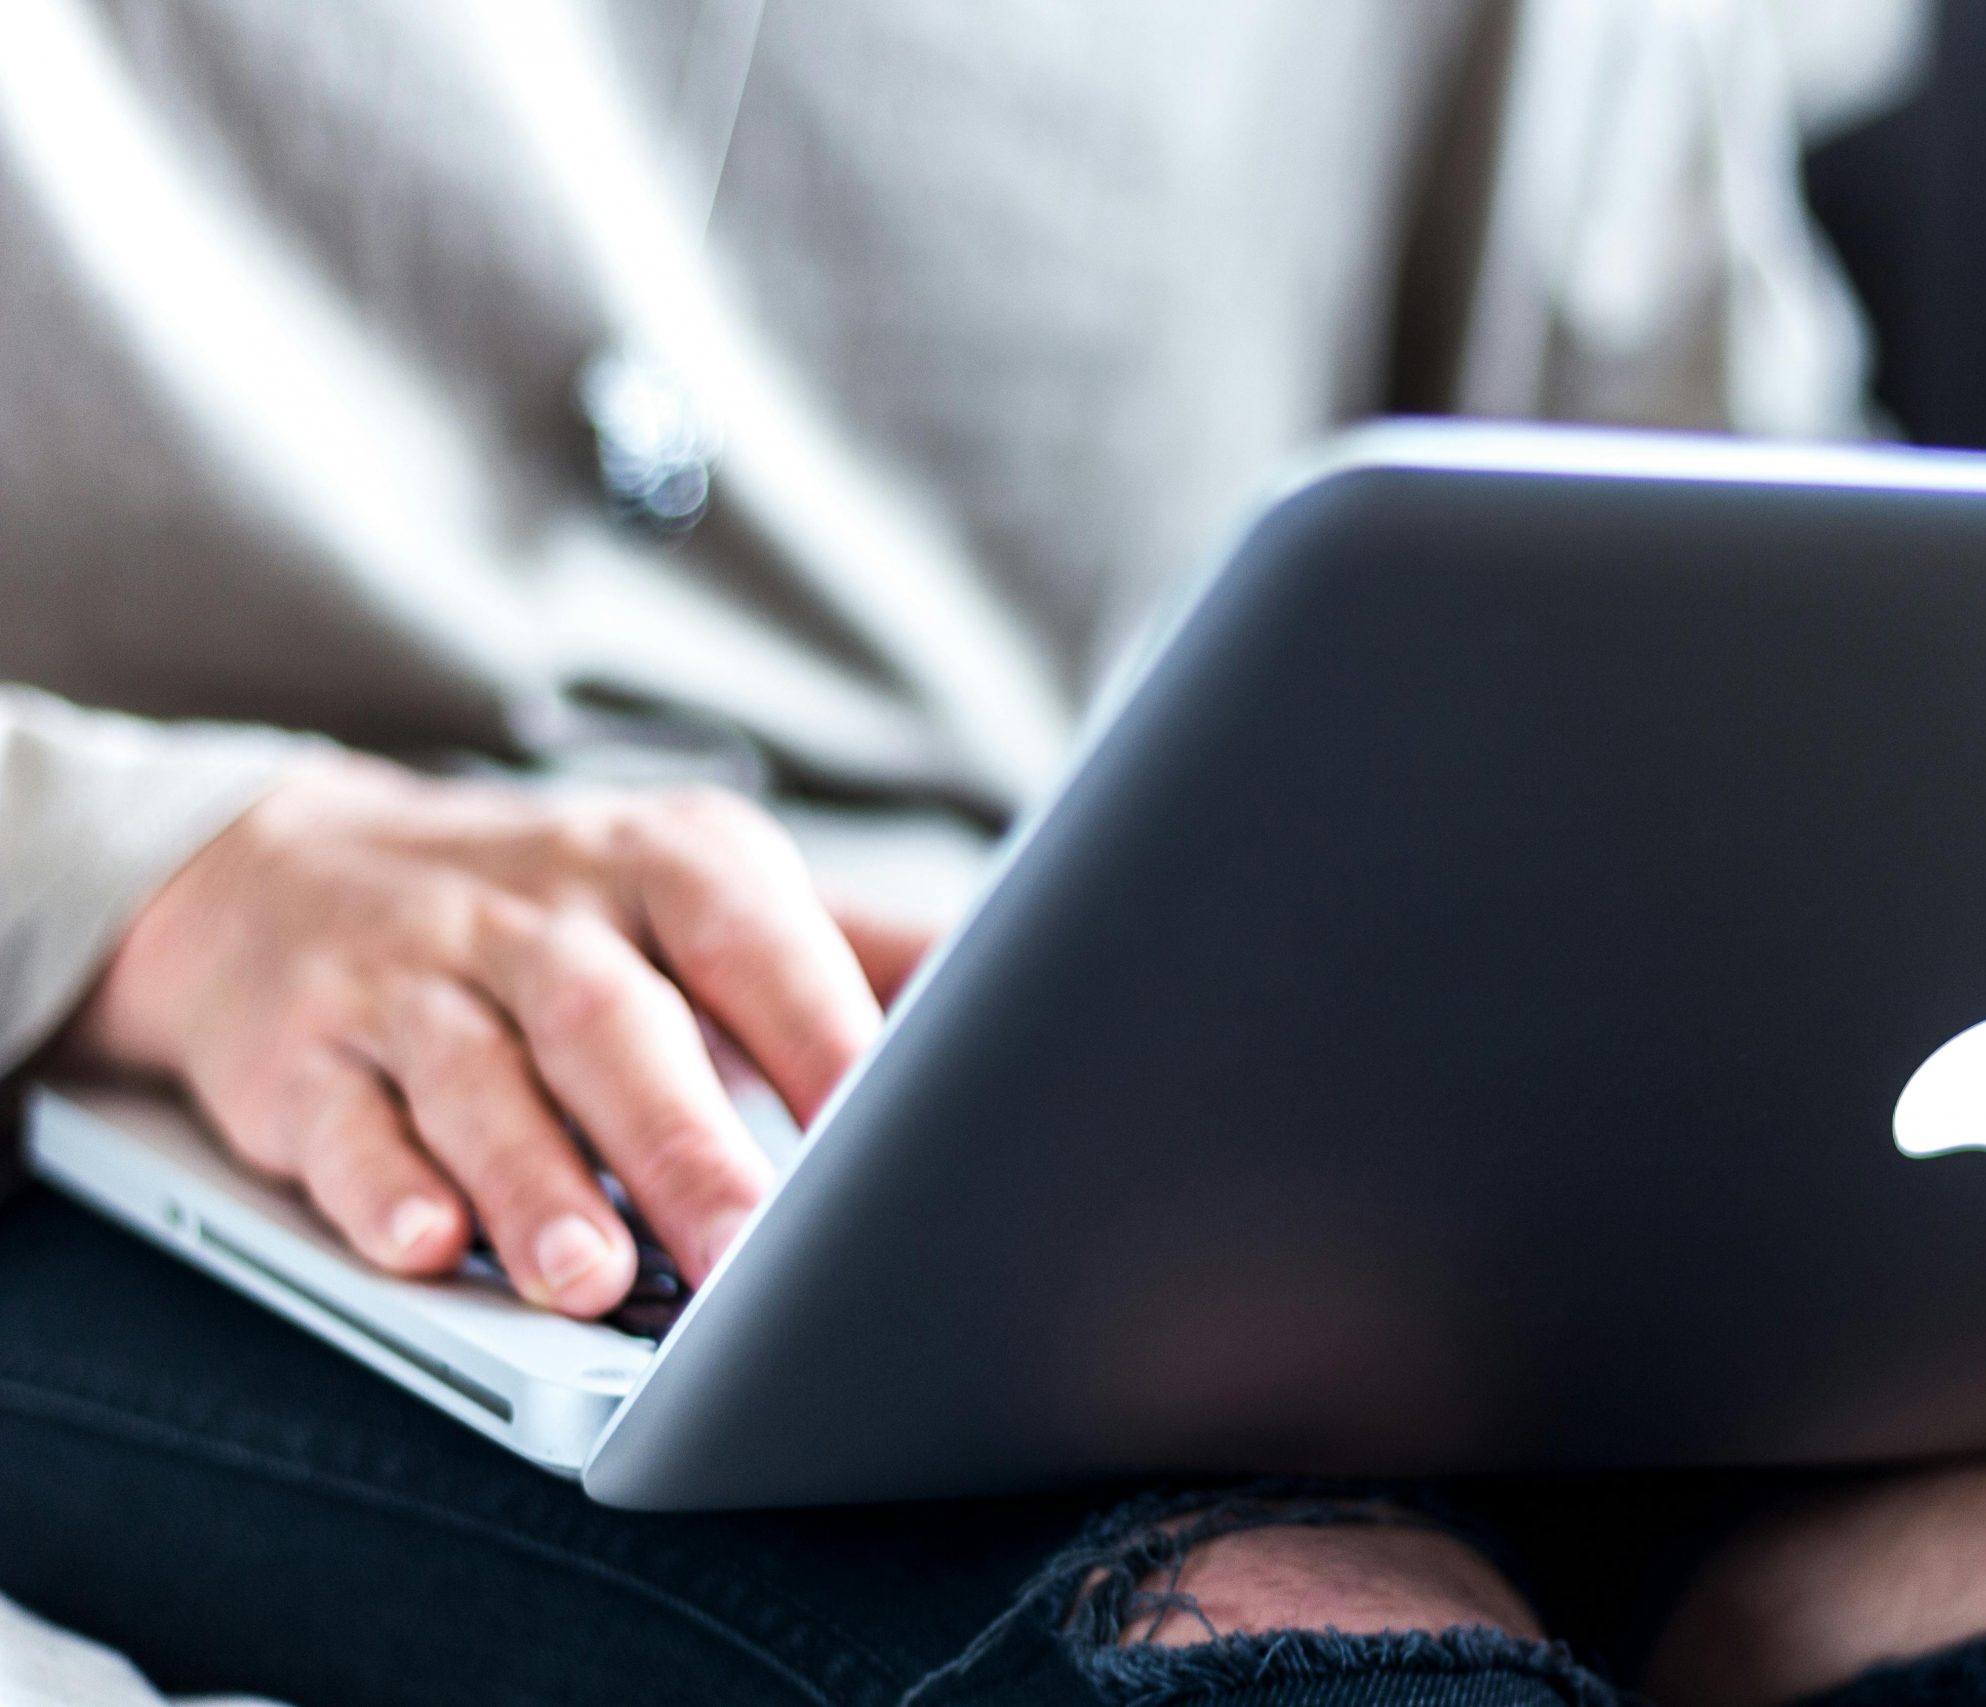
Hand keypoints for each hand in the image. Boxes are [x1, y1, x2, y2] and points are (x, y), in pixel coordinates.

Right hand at [65, 756, 936, 1316]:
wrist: (284, 869)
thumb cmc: (561, 914)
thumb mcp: (709, 894)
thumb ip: (859, 955)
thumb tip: (1033, 999)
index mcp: (671, 865)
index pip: (764, 953)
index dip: (831, 1051)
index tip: (899, 1150)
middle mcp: (542, 909)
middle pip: (616, 1024)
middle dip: (686, 1146)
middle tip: (751, 1260)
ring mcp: (411, 976)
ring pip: (478, 1078)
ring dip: (534, 1183)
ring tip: (592, 1283)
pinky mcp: (296, 1052)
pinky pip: (338, 1122)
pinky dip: (377, 1186)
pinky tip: (422, 1248)